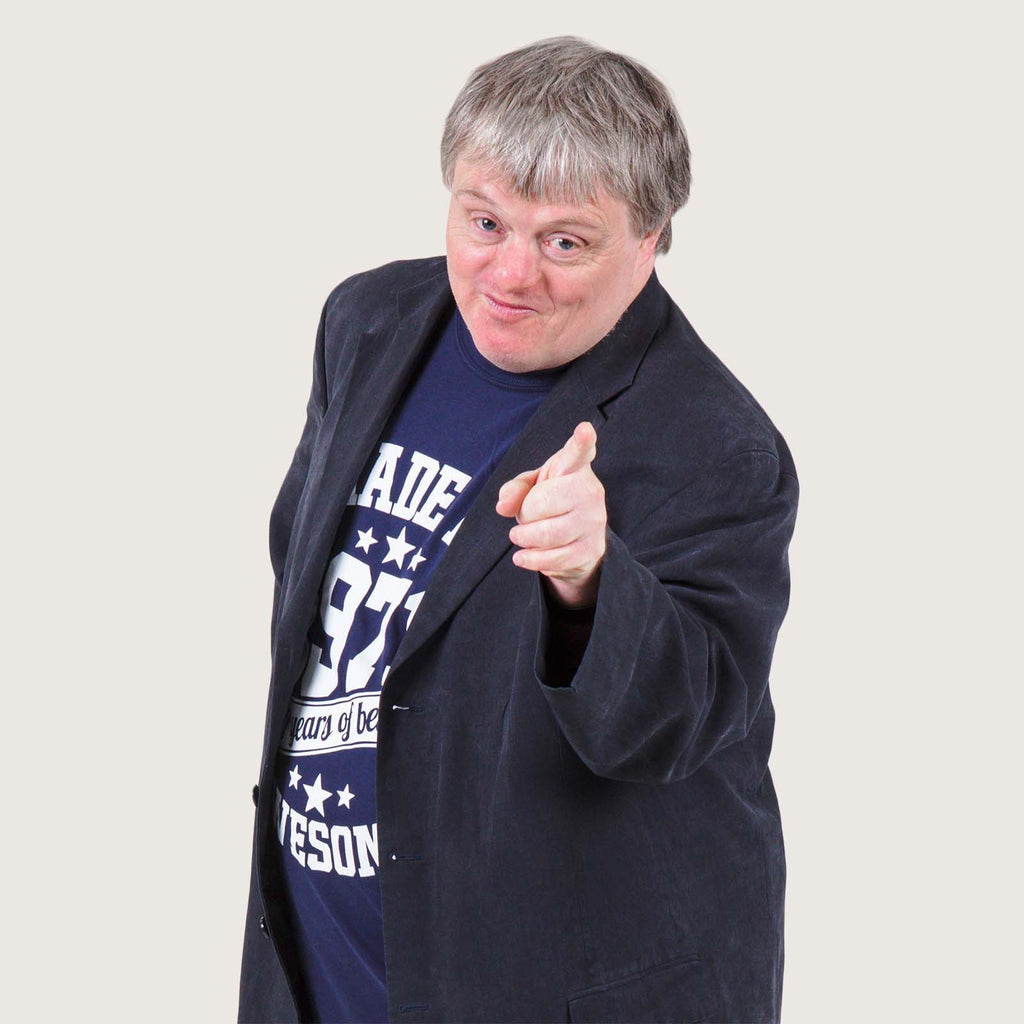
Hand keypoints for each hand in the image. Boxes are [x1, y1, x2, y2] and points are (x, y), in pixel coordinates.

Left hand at [495, 421, 606, 608]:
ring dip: (524, 538)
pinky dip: (530, 560)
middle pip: (540, 503)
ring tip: (521, 536)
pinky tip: (523, 556)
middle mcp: (590, 492)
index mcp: (574, 468)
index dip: (582, 441)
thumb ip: (514, 489)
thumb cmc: (552, 503)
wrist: (578, 540)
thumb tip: (503, 507)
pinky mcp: (592, 549)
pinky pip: (552, 559)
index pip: (578, 453)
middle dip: (525, 513)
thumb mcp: (531, 488)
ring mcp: (594, 522)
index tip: (584, 430)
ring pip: (545, 534)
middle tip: (528, 515)